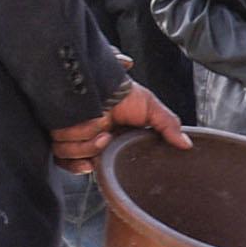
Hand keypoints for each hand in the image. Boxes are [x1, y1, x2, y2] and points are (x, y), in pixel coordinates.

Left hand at [54, 82, 187, 173]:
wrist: (100, 81)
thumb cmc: (123, 91)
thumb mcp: (151, 107)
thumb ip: (169, 126)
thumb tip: (187, 144)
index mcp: (111, 140)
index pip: (107, 164)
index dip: (111, 165)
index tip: (115, 151)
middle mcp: (91, 141)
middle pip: (89, 163)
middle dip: (97, 152)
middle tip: (107, 137)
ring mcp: (73, 139)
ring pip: (74, 158)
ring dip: (84, 145)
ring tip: (96, 127)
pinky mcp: (58, 136)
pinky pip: (61, 160)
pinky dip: (71, 154)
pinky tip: (83, 137)